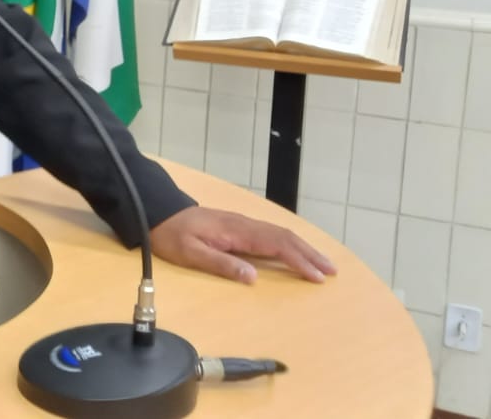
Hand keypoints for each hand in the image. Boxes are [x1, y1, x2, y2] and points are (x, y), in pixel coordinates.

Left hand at [150, 206, 336, 283]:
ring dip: (303, 248)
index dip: (299, 261)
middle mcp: (245, 225)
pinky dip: (289, 243)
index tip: (317, 276)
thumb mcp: (191, 253)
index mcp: (237, 231)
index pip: (277, 245)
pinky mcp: (239, 227)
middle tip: (332, 271)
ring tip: (322, 263)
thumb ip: (221, 264)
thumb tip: (253, 277)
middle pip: (285, 237)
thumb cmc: (172, 235)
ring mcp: (243, 224)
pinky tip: (295, 251)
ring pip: (280, 234)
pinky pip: (271, 234)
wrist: (158, 212)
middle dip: (310, 254)